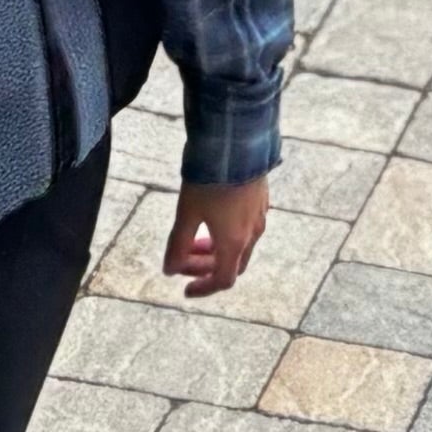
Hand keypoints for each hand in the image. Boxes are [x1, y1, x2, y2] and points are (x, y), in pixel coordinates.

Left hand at [165, 179, 268, 296]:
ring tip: (195, 236)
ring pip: (240, 246)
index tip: (185, 289)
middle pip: (231, 264)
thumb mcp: (186, 213)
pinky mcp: (261, 199)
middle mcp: (251, 233)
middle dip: (206, 267)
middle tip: (183, 258)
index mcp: (234, 242)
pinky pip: (247, 227)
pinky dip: (228, 233)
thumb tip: (169, 270)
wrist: (237, 142)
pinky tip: (213, 216)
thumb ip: (177, 244)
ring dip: (216, 249)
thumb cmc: (209, 179)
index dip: (203, 289)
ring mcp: (259, 216)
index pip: (222, 280)